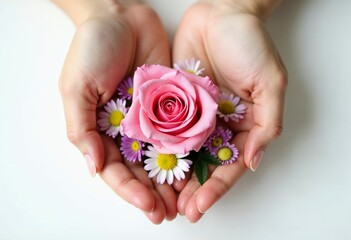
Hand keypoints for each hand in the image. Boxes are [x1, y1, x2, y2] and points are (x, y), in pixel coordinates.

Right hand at [57, 1, 174, 223]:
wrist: (120, 16)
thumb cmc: (92, 49)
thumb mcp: (75, 88)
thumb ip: (82, 129)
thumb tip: (93, 168)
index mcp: (102, 130)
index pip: (115, 169)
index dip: (130, 190)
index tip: (148, 204)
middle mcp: (127, 129)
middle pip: (140, 170)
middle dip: (153, 193)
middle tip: (168, 213)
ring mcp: (150, 118)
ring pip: (162, 157)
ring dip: (171, 181)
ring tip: (184, 202)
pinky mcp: (170, 105)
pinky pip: (178, 132)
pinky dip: (186, 152)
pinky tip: (196, 169)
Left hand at [172, 0, 286, 221]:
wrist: (222, 12)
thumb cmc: (250, 45)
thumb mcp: (271, 83)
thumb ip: (266, 124)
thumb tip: (253, 162)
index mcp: (241, 126)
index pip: (228, 166)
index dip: (215, 189)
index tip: (200, 207)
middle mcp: (216, 125)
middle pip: (202, 165)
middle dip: (189, 189)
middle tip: (174, 210)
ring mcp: (193, 114)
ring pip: (181, 152)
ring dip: (171, 175)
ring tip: (157, 197)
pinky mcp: (174, 100)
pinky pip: (164, 126)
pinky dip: (156, 146)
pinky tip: (145, 163)